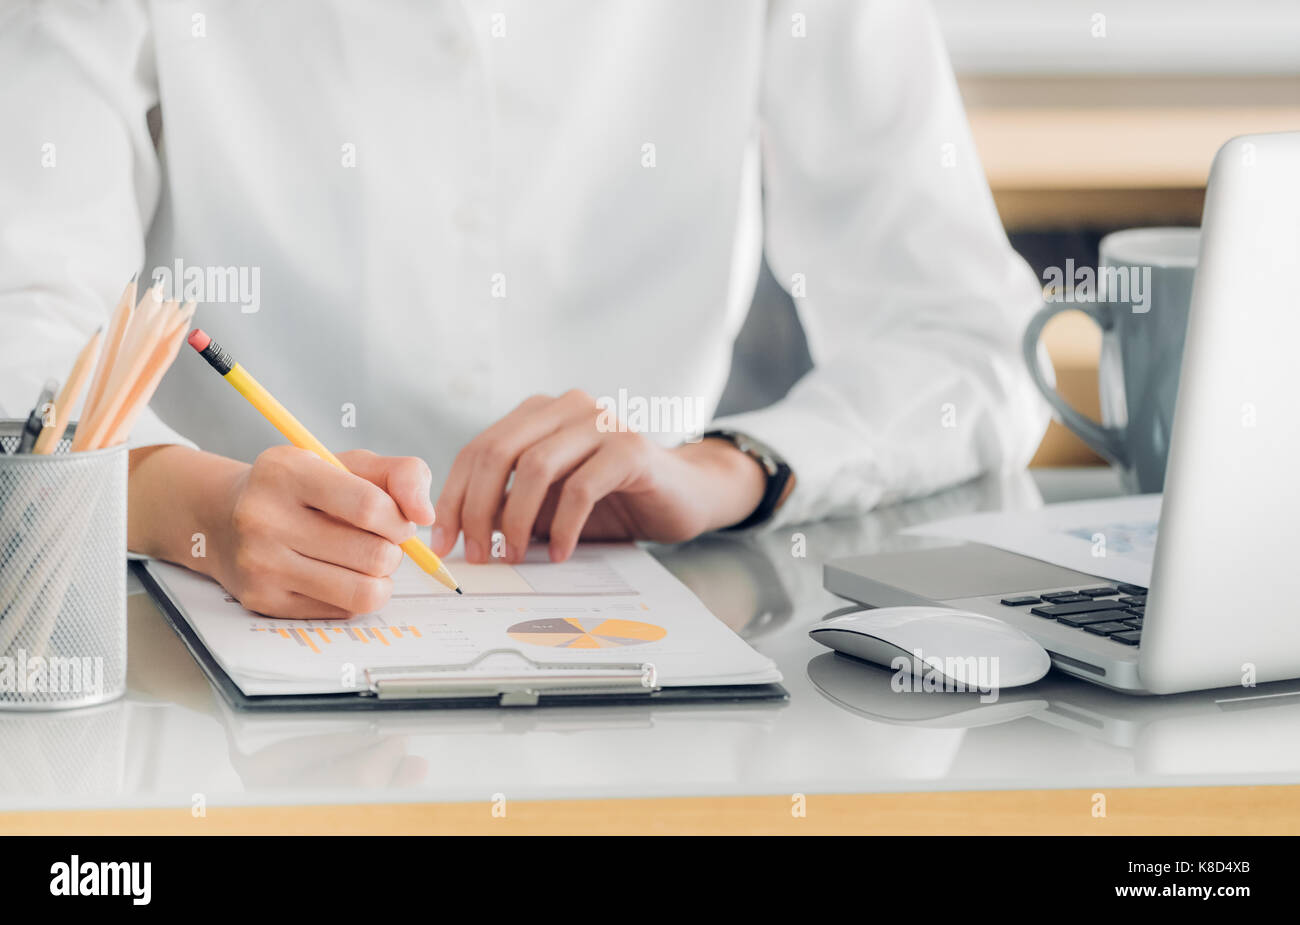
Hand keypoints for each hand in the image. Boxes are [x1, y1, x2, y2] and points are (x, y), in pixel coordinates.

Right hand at [208, 446, 435, 618]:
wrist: (224, 518)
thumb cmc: (302, 488)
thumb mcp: (349, 463)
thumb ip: (402, 474)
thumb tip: (425, 516)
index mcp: (286, 472)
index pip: (369, 507)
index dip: (400, 520)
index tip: (398, 521)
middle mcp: (264, 518)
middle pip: (374, 555)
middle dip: (392, 550)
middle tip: (379, 540)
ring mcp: (261, 564)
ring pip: (363, 591)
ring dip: (380, 578)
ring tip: (365, 559)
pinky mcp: (264, 601)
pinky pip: (342, 611)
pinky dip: (354, 594)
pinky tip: (337, 574)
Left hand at [430, 390, 765, 563]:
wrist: (685, 495)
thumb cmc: (612, 501)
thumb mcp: (550, 504)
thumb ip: (510, 506)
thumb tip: (459, 536)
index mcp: (539, 413)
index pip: (479, 450)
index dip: (454, 497)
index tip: (443, 543)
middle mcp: (566, 407)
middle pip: (498, 451)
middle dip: (477, 509)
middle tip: (477, 555)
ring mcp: (600, 422)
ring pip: (535, 466)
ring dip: (515, 520)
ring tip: (514, 557)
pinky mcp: (629, 448)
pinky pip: (580, 488)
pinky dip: (562, 526)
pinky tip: (559, 553)